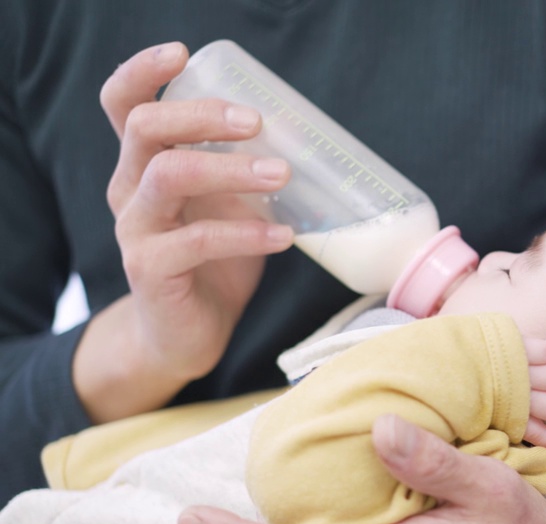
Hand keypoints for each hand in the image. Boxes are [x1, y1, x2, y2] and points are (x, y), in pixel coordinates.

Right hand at [75, 42, 293, 421]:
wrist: (185, 335)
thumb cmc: (214, 261)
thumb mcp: (229, 205)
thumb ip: (246, 171)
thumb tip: (308, 140)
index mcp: (144, 164)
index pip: (124, 104)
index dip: (142, 72)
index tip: (180, 53)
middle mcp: (129, 189)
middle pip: (145, 127)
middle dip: (202, 115)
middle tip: (257, 122)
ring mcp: (135, 228)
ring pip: (168, 175)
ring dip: (230, 169)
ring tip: (282, 175)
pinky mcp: (149, 269)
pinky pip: (195, 241)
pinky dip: (246, 234)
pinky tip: (283, 236)